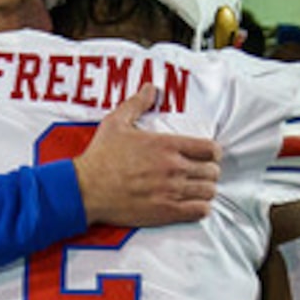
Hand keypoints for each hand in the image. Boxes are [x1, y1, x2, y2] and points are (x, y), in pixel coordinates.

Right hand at [74, 85, 219, 227]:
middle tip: (200, 173)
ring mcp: (171, 191)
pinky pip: (200, 211)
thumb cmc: (100, 157)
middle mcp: (174, 167)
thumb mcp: (116, 122)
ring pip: (209, 191)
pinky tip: (192, 204)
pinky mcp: (166, 211)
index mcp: (167, 145)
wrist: (86, 189)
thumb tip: (150, 88)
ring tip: (197, 189)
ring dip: (206, 190)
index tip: (207, 155)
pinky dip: (201, 208)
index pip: (211, 148)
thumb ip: (137, 103)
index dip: (213, 152)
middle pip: (213, 171)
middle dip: (209, 171)